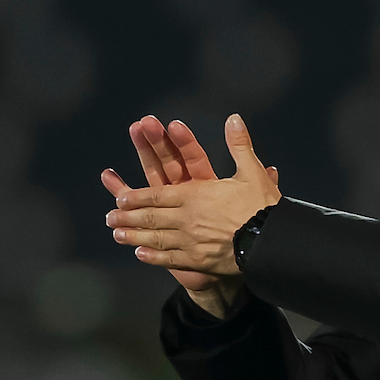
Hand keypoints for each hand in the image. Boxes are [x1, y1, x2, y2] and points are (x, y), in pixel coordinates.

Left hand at [105, 114, 280, 277]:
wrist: (271, 244)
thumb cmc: (262, 208)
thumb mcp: (251, 172)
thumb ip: (238, 145)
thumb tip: (233, 118)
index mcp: (195, 194)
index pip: (157, 194)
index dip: (136, 195)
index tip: (119, 197)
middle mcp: (186, 218)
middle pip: (150, 216)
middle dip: (127, 216)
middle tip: (109, 218)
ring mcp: (190, 241)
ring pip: (155, 238)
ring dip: (134, 236)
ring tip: (117, 235)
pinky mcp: (198, 261)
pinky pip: (170, 258)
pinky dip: (153, 257)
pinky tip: (141, 254)